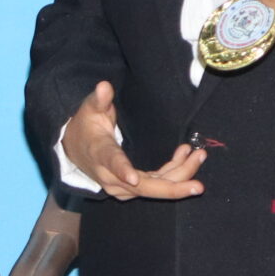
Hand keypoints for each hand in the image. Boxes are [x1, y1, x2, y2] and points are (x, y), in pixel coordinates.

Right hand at [62, 82, 203, 201]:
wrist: (76, 150)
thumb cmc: (86, 126)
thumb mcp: (90, 109)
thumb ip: (99, 99)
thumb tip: (104, 86)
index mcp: (100, 153)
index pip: (111, 162)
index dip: (122, 170)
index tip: (134, 178)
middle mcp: (110, 176)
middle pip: (143, 188)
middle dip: (173, 188)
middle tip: (198, 186)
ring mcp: (121, 186)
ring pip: (155, 188)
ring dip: (180, 174)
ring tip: (198, 155)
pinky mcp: (131, 189)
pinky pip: (156, 185)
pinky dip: (174, 173)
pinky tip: (186, 156)